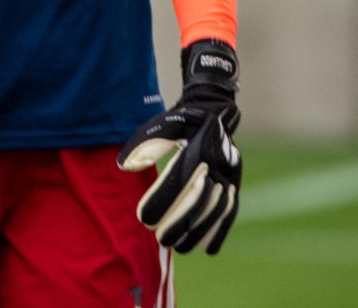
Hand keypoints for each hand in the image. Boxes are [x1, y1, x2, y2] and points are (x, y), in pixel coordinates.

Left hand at [118, 39, 241, 254]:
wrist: (215, 107)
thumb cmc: (181, 118)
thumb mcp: (160, 123)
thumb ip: (143, 145)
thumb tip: (123, 165)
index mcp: (198, 146)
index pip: (178, 180)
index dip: (161, 201)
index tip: (144, 219)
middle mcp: (217, 161)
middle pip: (199, 199)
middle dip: (180, 223)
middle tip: (160, 240)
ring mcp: (230, 172)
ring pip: (216, 208)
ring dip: (198, 232)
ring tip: (179, 248)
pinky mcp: (235, 181)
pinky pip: (230, 209)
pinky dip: (220, 231)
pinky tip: (208, 250)